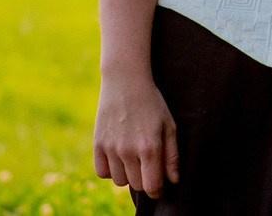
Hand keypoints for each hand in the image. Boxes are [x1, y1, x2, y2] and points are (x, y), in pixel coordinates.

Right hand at [92, 75, 177, 196]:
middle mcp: (128, 150)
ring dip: (128, 174)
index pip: (151, 186)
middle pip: (136, 185)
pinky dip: (111, 170)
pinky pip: (102, 173)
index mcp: (149, 147)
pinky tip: (119, 156)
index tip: (159, 186)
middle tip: (148, 164)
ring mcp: (111, 148)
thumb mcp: (169, 125)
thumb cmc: (152, 103)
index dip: (157, 190)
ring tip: (133, 156)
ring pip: (119, 181)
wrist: (125, 81)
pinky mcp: (97, 144)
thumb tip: (173, 180)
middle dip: (144, 179)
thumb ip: (172, 155)